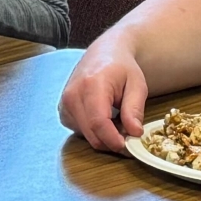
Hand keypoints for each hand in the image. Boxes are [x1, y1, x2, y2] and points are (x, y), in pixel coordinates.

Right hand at [59, 34, 148, 151]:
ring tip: (118, 120)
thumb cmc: (121, 68)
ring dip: (104, 137)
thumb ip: (135, 109)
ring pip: (87, 136)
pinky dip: (95, 132)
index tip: (129, 146)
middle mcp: (72, 95)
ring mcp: (65, 104)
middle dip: (112, 141)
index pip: (98, 122)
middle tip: (130, 133)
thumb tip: (134, 133)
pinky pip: (80, 132)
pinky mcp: (63, 112)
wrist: (103, 54)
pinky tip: (105, 119)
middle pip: (92, 134)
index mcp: (91, 85)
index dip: (113, 139)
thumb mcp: (137, 84)